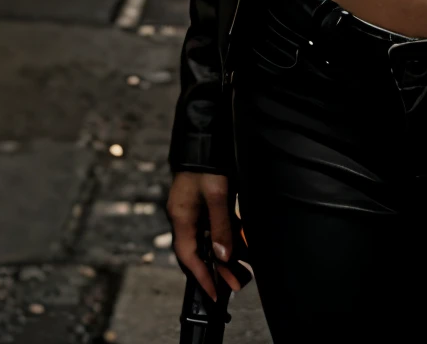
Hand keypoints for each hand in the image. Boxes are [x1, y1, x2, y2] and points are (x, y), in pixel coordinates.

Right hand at [167, 171, 243, 302]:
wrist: (208, 132)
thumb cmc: (207, 161)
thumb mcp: (216, 195)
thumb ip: (220, 226)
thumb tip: (222, 256)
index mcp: (181, 216)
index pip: (189, 255)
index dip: (201, 276)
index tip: (214, 294)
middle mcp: (187, 215)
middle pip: (201, 249)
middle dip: (217, 269)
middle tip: (236, 284)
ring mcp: (198, 208)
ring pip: (212, 238)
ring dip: (227, 253)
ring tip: (245, 269)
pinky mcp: (210, 200)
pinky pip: (219, 224)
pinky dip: (231, 235)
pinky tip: (244, 245)